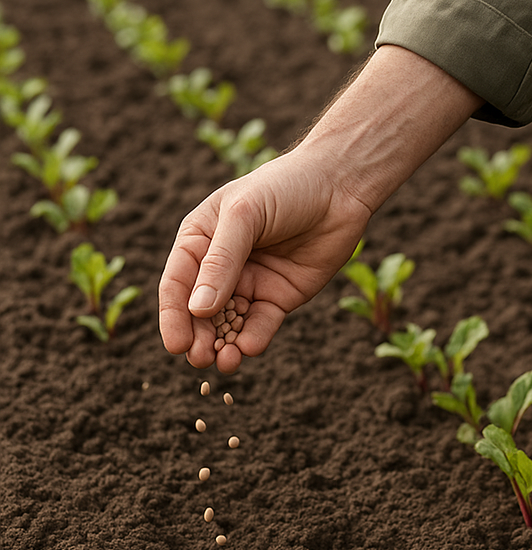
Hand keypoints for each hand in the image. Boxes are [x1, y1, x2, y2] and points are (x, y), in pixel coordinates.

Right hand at [158, 45, 482, 371]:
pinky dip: (254, 339)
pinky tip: (250, 348)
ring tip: (224, 362)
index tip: (176, 344)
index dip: (173, 315)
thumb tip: (198, 310)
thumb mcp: (246, 217)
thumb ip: (222, 261)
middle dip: (198, 337)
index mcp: (200, 240)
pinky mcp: (279, 296)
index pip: (177, 283)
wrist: (340, 187)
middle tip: (199, 360)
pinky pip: (261, 324)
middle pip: (200, 311)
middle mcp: (221, 266)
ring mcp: (250, 283)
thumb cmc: (285, 188)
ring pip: (229, 323)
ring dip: (223, 344)